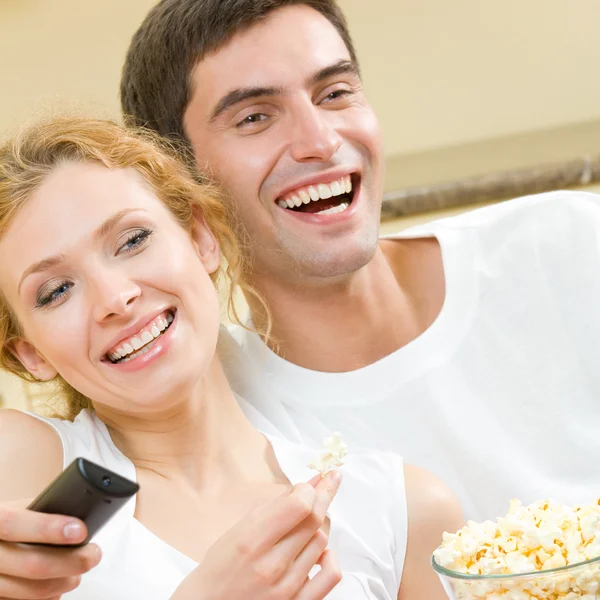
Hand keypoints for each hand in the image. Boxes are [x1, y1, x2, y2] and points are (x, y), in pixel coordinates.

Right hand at [0, 500, 101, 598]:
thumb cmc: (3, 526)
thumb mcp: (14, 509)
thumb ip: (39, 511)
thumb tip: (78, 516)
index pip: (14, 524)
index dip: (48, 528)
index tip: (79, 531)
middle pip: (32, 564)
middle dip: (72, 561)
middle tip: (93, 554)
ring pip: (33, 590)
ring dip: (65, 582)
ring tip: (78, 571)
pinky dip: (49, 597)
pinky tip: (57, 586)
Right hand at [172, 471, 342, 599]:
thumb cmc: (221, 567)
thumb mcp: (238, 529)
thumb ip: (274, 508)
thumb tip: (306, 487)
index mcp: (251, 540)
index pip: (299, 505)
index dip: (309, 489)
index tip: (310, 483)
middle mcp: (271, 565)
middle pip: (314, 519)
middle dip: (323, 494)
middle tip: (326, 482)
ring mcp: (287, 588)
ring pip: (321, 541)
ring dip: (317, 527)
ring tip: (303, 525)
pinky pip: (331, 575)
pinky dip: (330, 557)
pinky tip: (321, 551)